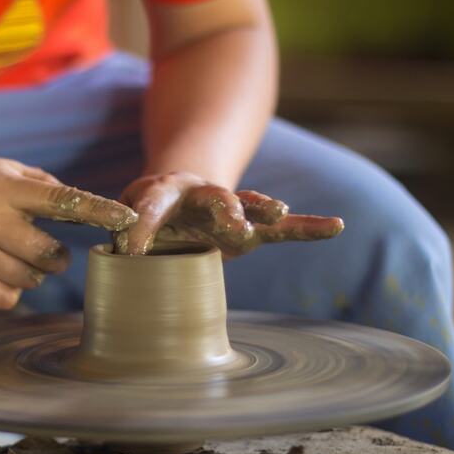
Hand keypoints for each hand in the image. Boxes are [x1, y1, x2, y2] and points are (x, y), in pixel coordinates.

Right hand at [0, 158, 137, 308]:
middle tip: (51, 252)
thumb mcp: (10, 172)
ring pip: (27, 279)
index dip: (97, 211)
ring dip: (35, 273)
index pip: (61, 202)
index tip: (126, 219)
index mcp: (4, 189)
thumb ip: (49, 189)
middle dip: (58, 258)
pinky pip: (5, 298)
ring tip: (20, 257)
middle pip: (46, 254)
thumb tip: (92, 212)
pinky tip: (3, 271)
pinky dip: (14, 290)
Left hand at [114, 172, 342, 256]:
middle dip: (223, 209)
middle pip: (214, 197)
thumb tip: (118, 260)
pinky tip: (336, 226)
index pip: (151, 207)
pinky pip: (282, 228)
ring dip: (261, 210)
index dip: (140, 227)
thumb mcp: (124, 220)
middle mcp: (199, 193)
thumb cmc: (145, 214)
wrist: (175, 196)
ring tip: (277, 212)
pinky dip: (307, 227)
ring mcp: (228, 207)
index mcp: (162, 192)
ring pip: (249, 205)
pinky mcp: (249, 227)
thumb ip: (122, 234)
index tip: (130, 250)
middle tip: (231, 224)